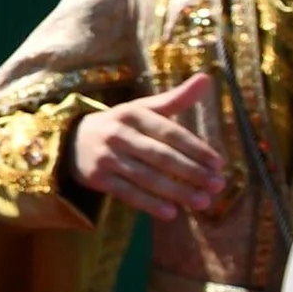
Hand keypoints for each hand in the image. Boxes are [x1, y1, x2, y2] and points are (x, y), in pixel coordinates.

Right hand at [70, 74, 226, 218]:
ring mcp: (106, 157)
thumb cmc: (120, 125)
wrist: (72, 141)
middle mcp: (118, 134)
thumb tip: (207, 79)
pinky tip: (171, 212)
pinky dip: (149, 204)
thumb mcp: (142, 109)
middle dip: (191, 172)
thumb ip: (175, 99)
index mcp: (133, 114)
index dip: (195, 148)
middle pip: (160, 156)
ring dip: (176, 191)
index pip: (169, 132)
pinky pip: (127, 193)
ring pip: (146, 177)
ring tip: (202, 202)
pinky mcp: (97, 178)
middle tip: (217, 185)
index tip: (219, 164)